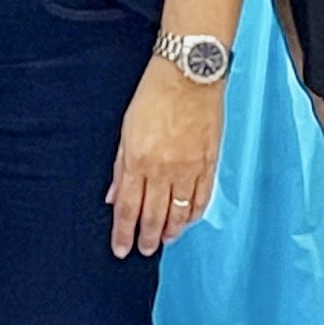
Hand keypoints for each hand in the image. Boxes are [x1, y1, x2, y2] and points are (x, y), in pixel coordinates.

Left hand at [107, 61, 224, 257]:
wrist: (190, 74)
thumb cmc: (155, 94)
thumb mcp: (126, 130)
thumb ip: (121, 167)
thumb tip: (114, 195)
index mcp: (138, 161)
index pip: (128, 209)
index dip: (123, 233)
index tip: (121, 248)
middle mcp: (163, 170)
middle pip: (153, 216)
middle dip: (147, 238)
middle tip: (144, 250)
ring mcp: (189, 169)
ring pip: (179, 213)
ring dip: (171, 230)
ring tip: (164, 239)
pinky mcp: (209, 162)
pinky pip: (202, 198)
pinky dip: (194, 214)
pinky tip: (188, 220)